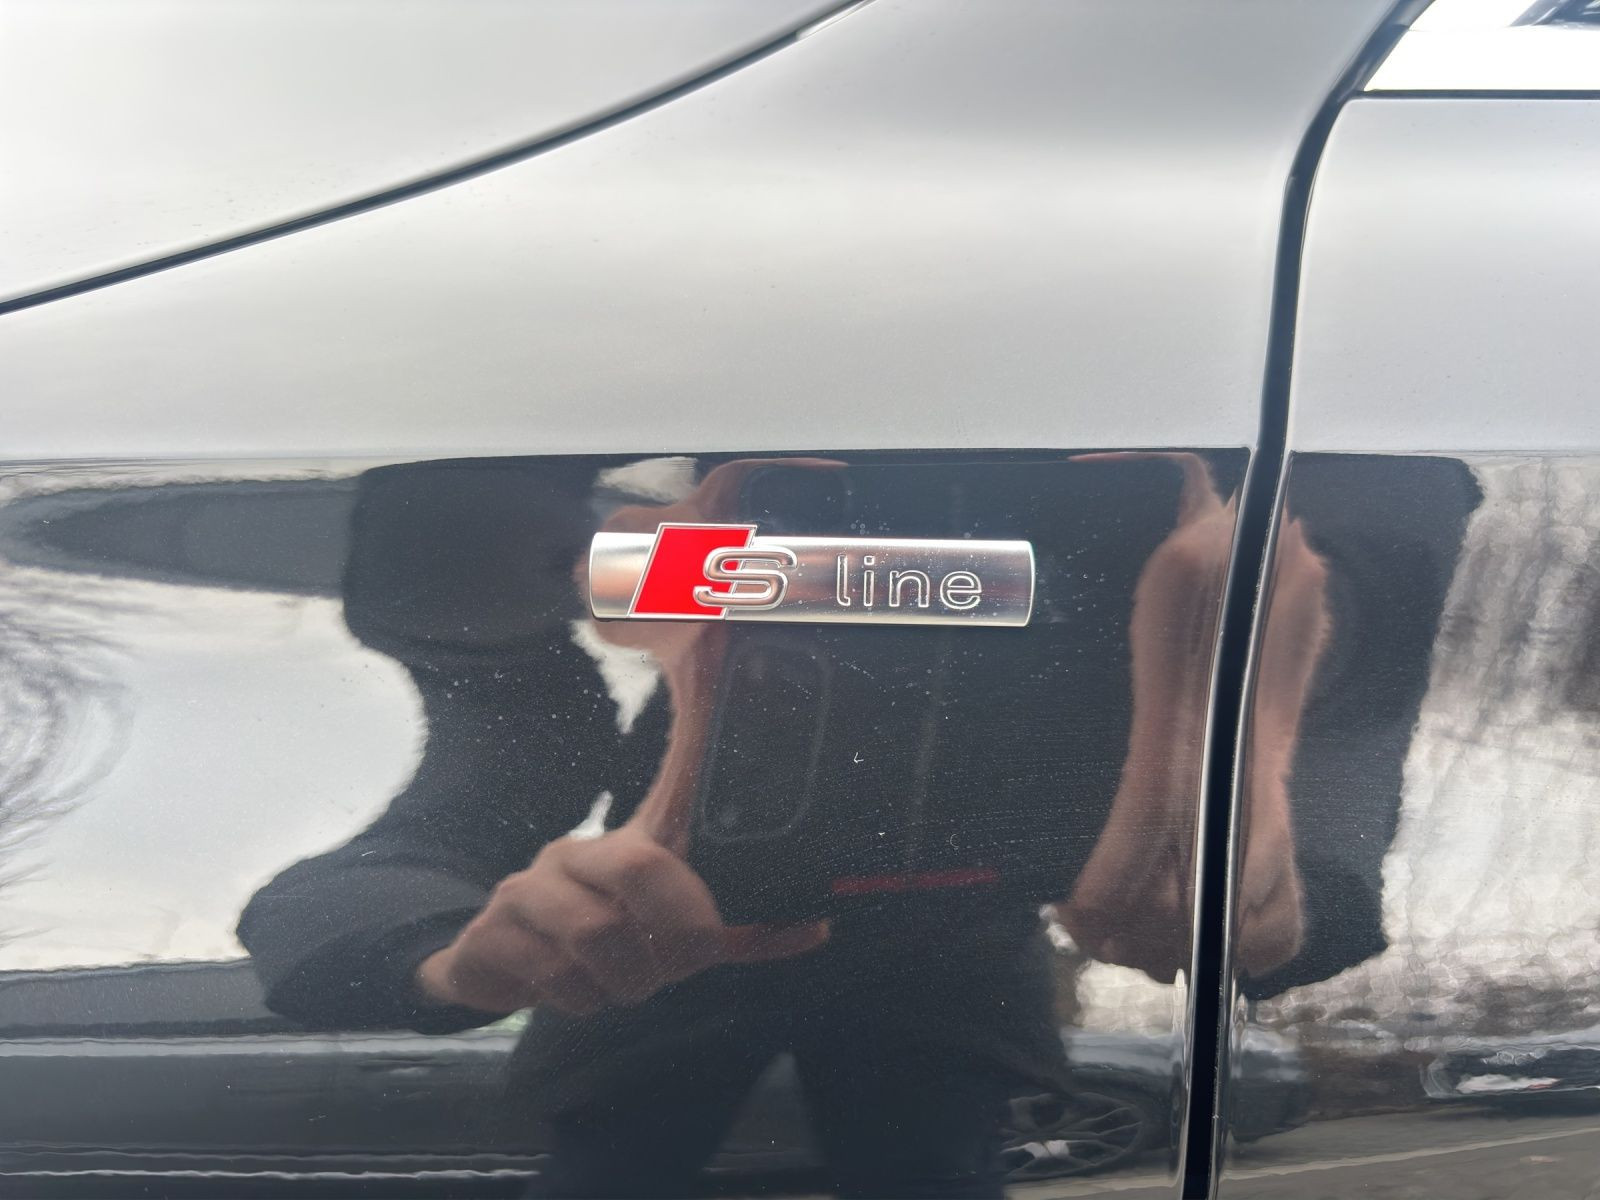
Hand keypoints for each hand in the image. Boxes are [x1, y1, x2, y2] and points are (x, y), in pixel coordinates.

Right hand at [416, 826, 828, 1014]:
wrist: (492, 958)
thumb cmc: (600, 937)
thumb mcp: (666, 928)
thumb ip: (738, 932)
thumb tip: (818, 928)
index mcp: (622, 845)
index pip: (667, 823)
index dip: (696, 849)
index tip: (713, 890)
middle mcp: (572, 855)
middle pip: (639, 868)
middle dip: (674, 933)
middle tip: (677, 967)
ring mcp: (525, 891)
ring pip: (595, 933)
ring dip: (624, 980)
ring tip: (624, 986)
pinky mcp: (489, 935)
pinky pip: (551, 976)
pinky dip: (580, 1000)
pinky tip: (578, 995)